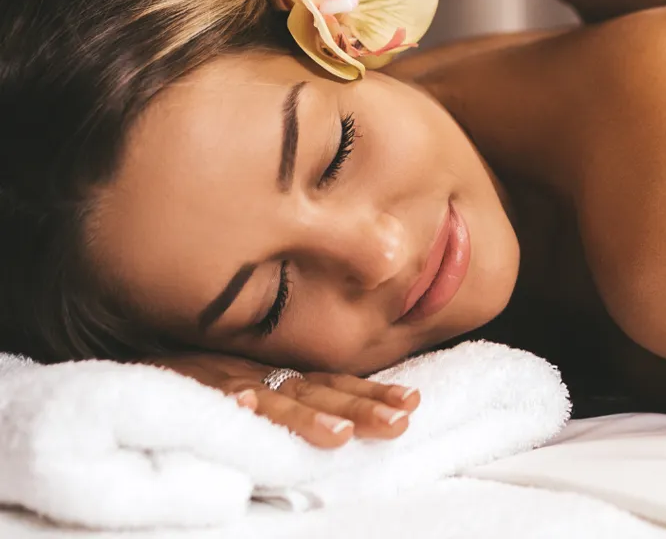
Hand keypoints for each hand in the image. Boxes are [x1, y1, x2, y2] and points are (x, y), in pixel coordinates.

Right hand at [143, 352, 419, 448]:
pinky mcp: (189, 383)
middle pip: (316, 390)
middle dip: (360, 408)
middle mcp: (260, 371)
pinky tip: (243, 410)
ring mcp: (226, 377)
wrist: (144, 337)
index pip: (333, 383)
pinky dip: (228, 403)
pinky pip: (209, 395)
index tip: (413, 405)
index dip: (372, 394)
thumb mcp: (251, 377)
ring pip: (271, 399)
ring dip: (304, 417)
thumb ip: (289, 392)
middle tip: (400, 423)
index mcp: (278, 371)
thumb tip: (345, 418)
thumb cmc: (200, 368)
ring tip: (338, 436)